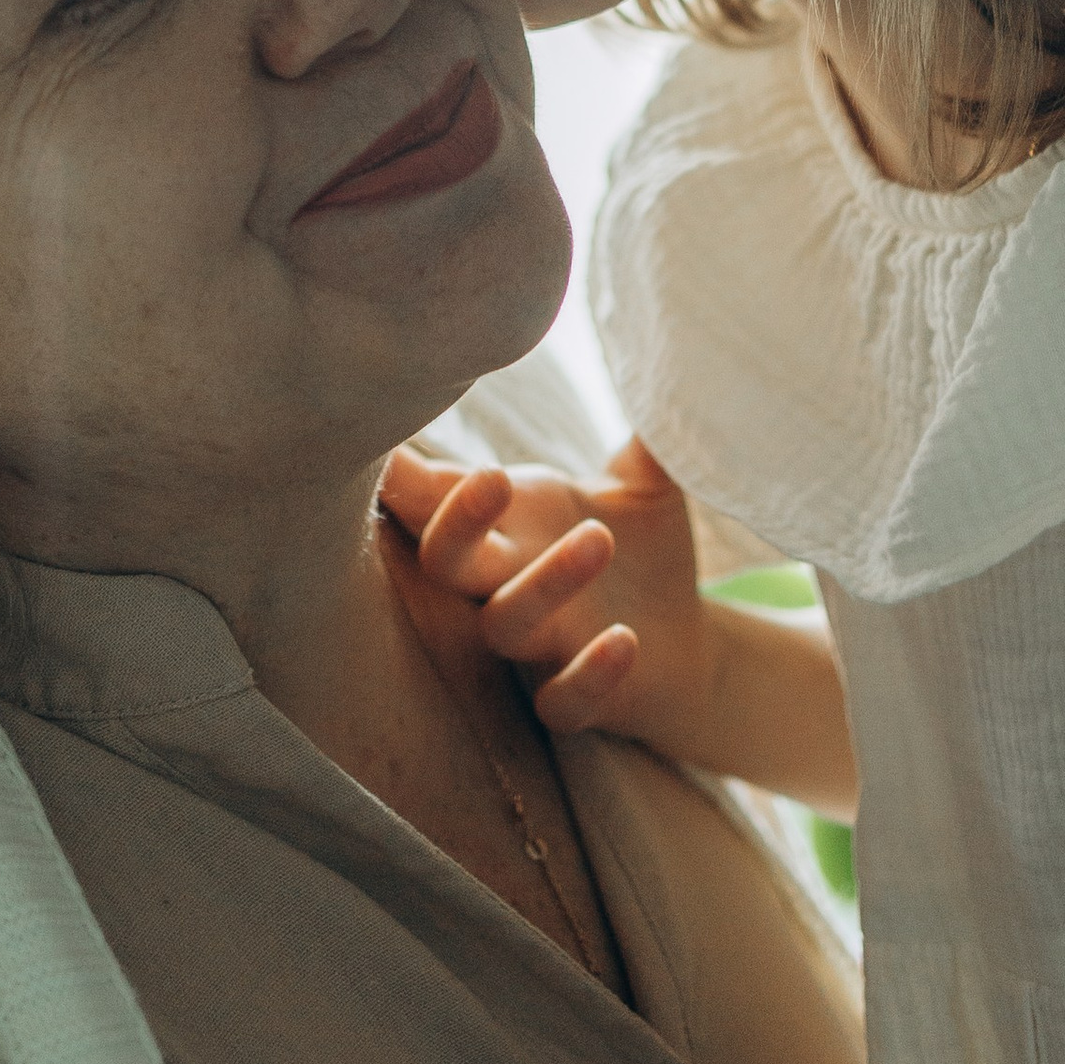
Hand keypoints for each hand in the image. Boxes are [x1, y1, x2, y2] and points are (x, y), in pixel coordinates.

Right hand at [377, 436, 699, 731]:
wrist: (686, 640)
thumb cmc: (641, 545)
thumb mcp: (645, 481)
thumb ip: (642, 434)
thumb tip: (661, 363)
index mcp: (510, 520)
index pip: (436, 495)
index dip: (401, 472)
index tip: (379, 432)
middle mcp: (507, 580)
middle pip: (446, 561)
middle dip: (457, 522)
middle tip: (495, 477)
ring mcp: (538, 644)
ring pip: (506, 624)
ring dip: (546, 583)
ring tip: (600, 536)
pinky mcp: (579, 696)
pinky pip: (563, 701)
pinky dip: (589, 674)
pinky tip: (624, 640)